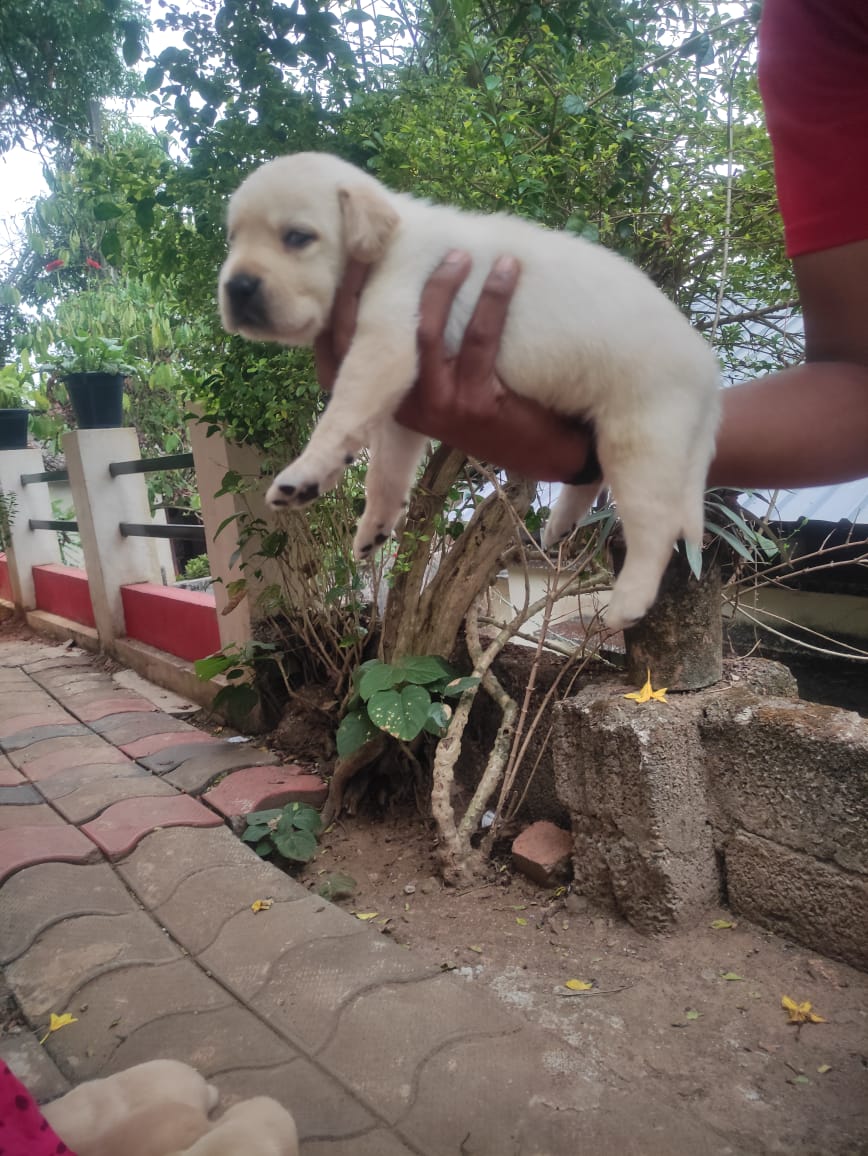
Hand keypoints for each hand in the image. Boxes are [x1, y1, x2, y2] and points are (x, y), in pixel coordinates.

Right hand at [316, 251, 594, 483]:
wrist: (542, 452)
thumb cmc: (494, 404)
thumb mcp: (446, 383)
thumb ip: (424, 349)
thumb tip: (414, 273)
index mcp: (390, 400)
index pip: (343, 351)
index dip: (342, 301)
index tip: (352, 253)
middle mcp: (405, 407)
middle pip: (375, 337)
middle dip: (376, 282)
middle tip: (389, 235)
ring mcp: (439, 409)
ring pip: (426, 333)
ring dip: (444, 284)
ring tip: (462, 253)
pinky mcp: (475, 407)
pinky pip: (478, 340)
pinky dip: (494, 298)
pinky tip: (508, 270)